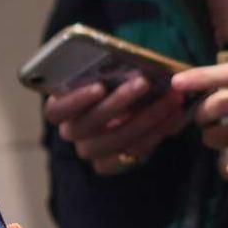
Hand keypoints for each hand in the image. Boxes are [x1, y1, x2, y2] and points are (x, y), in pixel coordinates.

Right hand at [44, 75, 189, 176]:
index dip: (75, 101)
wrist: (128, 106)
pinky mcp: (110, 164)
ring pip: (115, 140)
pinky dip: (155, 135)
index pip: (55, 110)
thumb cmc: (111, 82)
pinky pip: (132, 154)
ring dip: (146, 119)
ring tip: (170, 99)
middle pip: (88, 125)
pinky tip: (172, 118)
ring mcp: (90, 150)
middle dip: (119, 103)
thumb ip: (110, 70)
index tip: (100, 86)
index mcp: (60, 108)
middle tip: (144, 82)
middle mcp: (71, 132)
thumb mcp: (107, 73)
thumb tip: (129, 63)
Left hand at [171, 62, 227, 182]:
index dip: (202, 77)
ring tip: (215, 137)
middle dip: (203, 112)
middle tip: (203, 117)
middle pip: (222, 106)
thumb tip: (204, 82)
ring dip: (210, 137)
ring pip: (223, 136)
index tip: (177, 82)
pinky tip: (227, 163)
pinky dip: (225, 167)